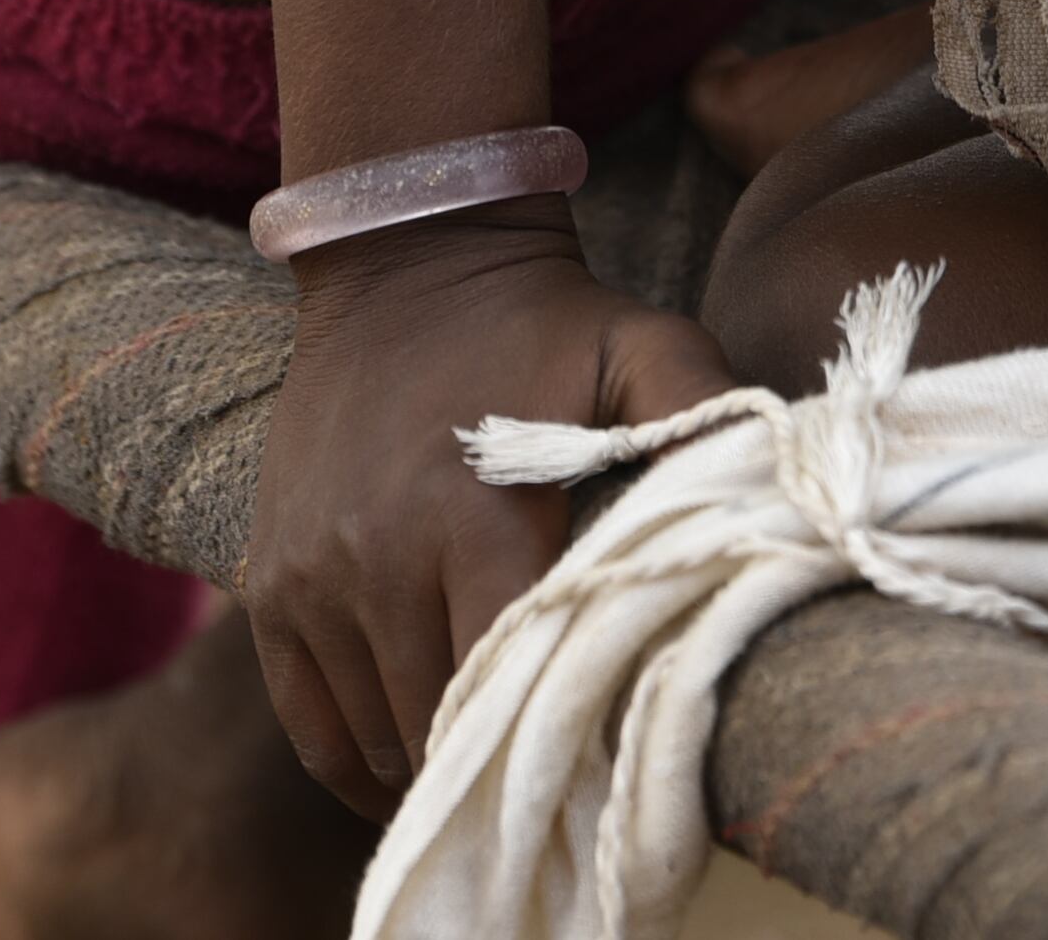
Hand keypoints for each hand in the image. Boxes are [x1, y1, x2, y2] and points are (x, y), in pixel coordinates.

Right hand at [241, 206, 739, 816]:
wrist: (408, 261)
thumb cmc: (546, 321)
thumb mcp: (644, 346)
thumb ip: (705, 416)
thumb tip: (777, 495)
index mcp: (476, 523)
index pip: (509, 687)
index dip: (560, 741)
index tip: (607, 764)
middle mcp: (377, 562)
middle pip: (438, 728)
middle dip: (500, 764)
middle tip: (561, 785)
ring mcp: (312, 579)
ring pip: (371, 740)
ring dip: (430, 771)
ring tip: (497, 775)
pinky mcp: (269, 586)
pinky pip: (307, 721)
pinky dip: (356, 762)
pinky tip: (411, 771)